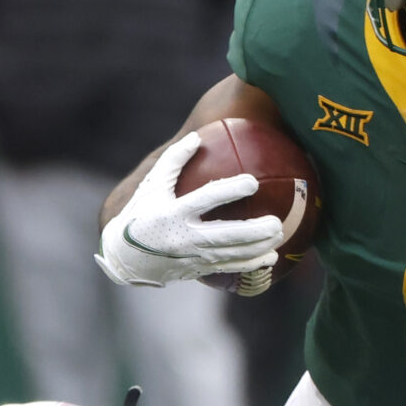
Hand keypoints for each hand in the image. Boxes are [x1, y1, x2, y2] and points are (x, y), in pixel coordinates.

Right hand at [97, 132, 283, 287]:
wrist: (126, 257)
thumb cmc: (141, 214)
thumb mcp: (151, 185)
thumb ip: (173, 160)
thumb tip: (196, 136)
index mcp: (173, 213)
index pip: (206, 199)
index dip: (230, 191)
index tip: (252, 182)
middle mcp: (184, 238)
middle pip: (226, 236)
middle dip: (253, 231)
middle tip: (276, 222)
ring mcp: (192, 257)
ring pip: (231, 255)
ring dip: (258, 248)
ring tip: (279, 234)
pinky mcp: (198, 269)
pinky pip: (229, 269)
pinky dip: (251, 266)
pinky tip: (270, 258)